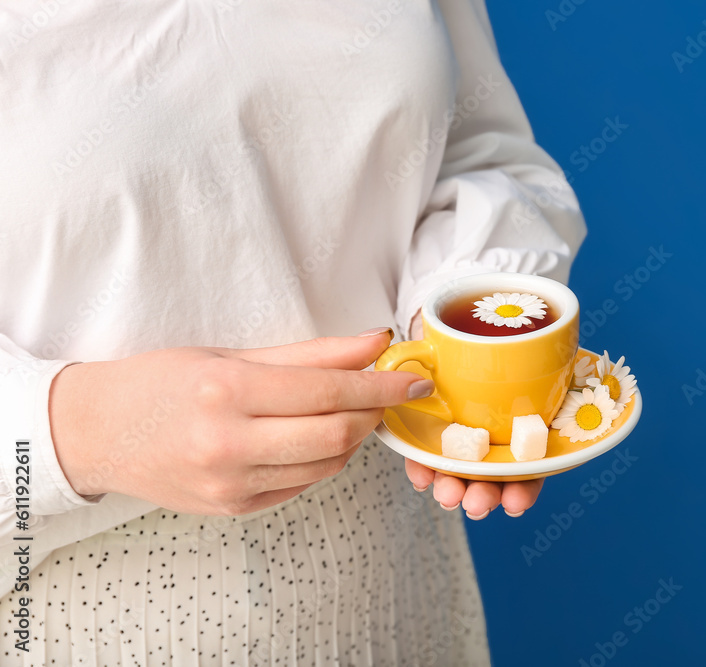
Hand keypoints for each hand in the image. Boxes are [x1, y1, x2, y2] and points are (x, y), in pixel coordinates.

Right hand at [49, 329, 430, 514]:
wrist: (97, 433)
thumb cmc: (162, 382)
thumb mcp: (232, 353)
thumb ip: (311, 353)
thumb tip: (375, 343)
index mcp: (226, 391)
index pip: (329, 391)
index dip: (381, 384)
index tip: (413, 377)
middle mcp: (228, 443)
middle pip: (337, 435)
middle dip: (375, 413)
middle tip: (389, 393)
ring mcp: (231, 485)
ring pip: (327, 464)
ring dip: (354, 437)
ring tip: (353, 410)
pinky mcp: (235, 509)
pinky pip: (303, 483)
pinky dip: (323, 459)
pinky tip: (316, 436)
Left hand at [403, 309, 543, 519]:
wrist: (457, 314)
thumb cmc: (495, 330)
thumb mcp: (520, 338)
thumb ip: (539, 348)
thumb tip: (561, 347)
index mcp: (523, 424)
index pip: (528, 468)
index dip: (524, 489)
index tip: (515, 502)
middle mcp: (495, 435)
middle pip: (493, 476)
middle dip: (485, 495)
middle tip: (476, 503)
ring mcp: (463, 434)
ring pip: (461, 471)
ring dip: (455, 489)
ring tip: (448, 496)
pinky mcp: (431, 428)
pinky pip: (427, 455)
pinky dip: (423, 468)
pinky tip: (422, 477)